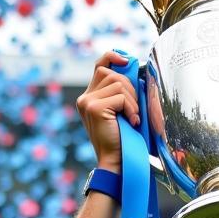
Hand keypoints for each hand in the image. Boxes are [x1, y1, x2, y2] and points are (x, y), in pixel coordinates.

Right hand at [75, 52, 140, 172]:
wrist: (116, 161)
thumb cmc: (122, 138)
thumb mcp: (120, 111)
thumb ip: (119, 92)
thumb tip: (131, 68)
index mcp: (89, 97)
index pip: (100, 66)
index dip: (113, 57)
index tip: (127, 61)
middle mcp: (84, 98)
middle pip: (111, 73)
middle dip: (129, 88)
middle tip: (134, 110)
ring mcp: (87, 102)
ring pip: (118, 83)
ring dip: (132, 101)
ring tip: (132, 118)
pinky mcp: (94, 107)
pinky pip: (120, 96)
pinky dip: (131, 108)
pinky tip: (131, 122)